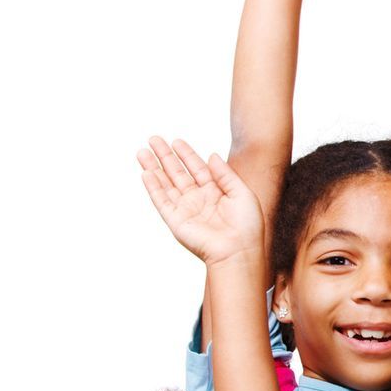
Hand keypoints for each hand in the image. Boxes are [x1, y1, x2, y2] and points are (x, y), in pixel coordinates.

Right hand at [139, 137, 263, 264]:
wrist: (238, 251)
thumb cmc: (247, 226)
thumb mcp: (242, 193)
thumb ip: (225, 174)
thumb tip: (211, 155)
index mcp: (216, 192)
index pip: (198, 169)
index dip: (187, 155)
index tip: (176, 141)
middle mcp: (199, 199)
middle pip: (178, 173)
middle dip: (165, 156)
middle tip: (153, 139)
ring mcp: (186, 209)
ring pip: (165, 184)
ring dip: (154, 168)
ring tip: (142, 152)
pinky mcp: (176, 220)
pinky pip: (161, 200)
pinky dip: (153, 187)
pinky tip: (146, 172)